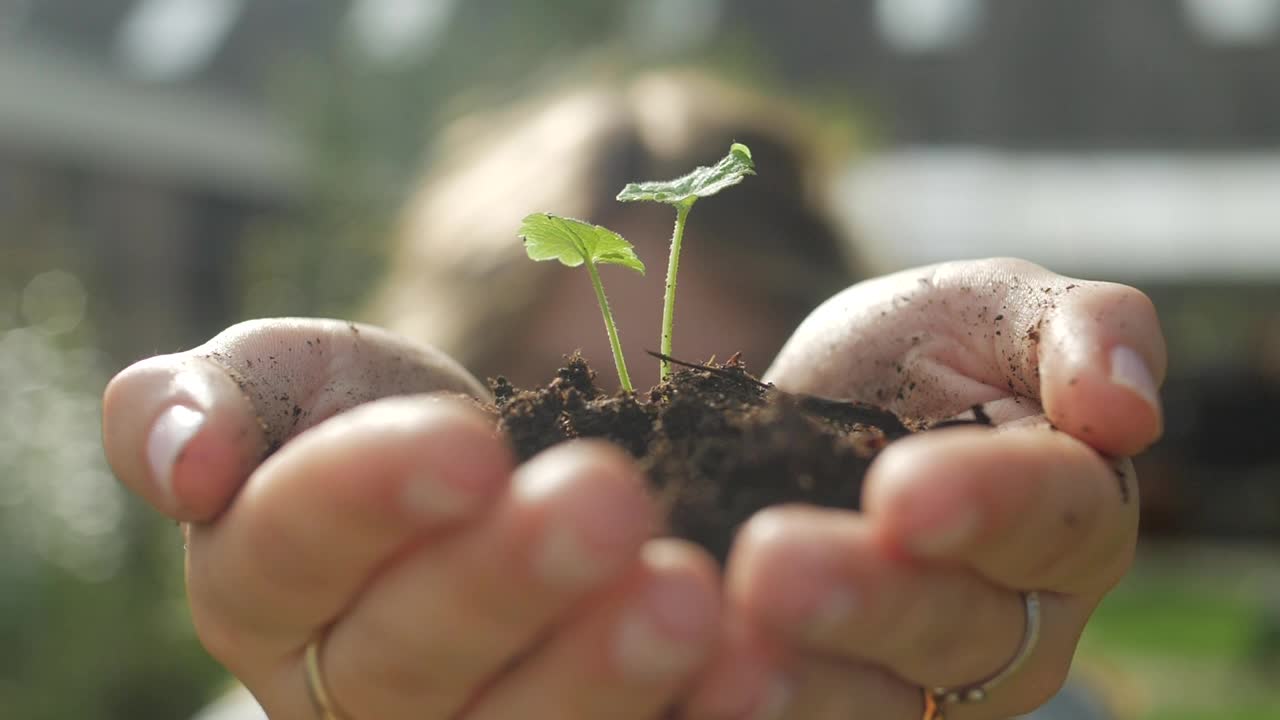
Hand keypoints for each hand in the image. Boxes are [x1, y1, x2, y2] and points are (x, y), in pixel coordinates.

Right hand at [103, 319, 720, 718]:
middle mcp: (345, 696)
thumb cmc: (373, 418)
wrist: (483, 478)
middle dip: (506, 583)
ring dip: (604, 673)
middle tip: (605, 502)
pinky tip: (752, 664)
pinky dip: (692, 717)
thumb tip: (189, 462)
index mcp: (261, 592)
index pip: (288, 550)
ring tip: (688, 595)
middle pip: (406, 661)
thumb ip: (205, 399)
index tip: (469, 443)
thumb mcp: (286, 379)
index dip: (368, 498)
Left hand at [681, 258, 1164, 718]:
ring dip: (802, 679)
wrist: (807, 415)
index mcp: (1070, 514)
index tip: (899, 490)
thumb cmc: (915, 357)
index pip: (1052, 517)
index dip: (985, 503)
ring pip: (877, 699)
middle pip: (958, 627)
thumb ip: (1077, 329)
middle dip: (869, 599)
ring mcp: (923, 678)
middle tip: (774, 565)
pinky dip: (746, 705)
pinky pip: (807, 719)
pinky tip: (692, 676)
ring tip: (726, 646)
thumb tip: (1126, 407)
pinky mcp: (841, 701)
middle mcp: (1014, 620)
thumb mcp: (986, 307)